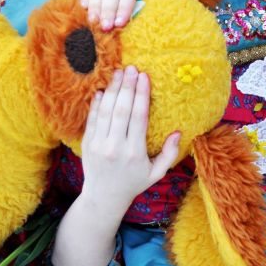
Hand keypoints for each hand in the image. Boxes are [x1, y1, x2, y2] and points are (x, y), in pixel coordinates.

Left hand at [81, 65, 180, 207]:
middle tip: (132, 68)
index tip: (145, 77)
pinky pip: (92, 119)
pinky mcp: (87, 144)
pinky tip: (104, 90)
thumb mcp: (157, 173)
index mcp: (134, 153)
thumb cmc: (134, 182)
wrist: (104, 197)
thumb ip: (169, 154)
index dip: (141, 95)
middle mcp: (115, 147)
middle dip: (127, 86)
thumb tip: (178, 132)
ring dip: (113, 90)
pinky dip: (97, 103)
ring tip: (119, 73)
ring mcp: (98, 145)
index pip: (138, 118)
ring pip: (105, 111)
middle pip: (121, 110)